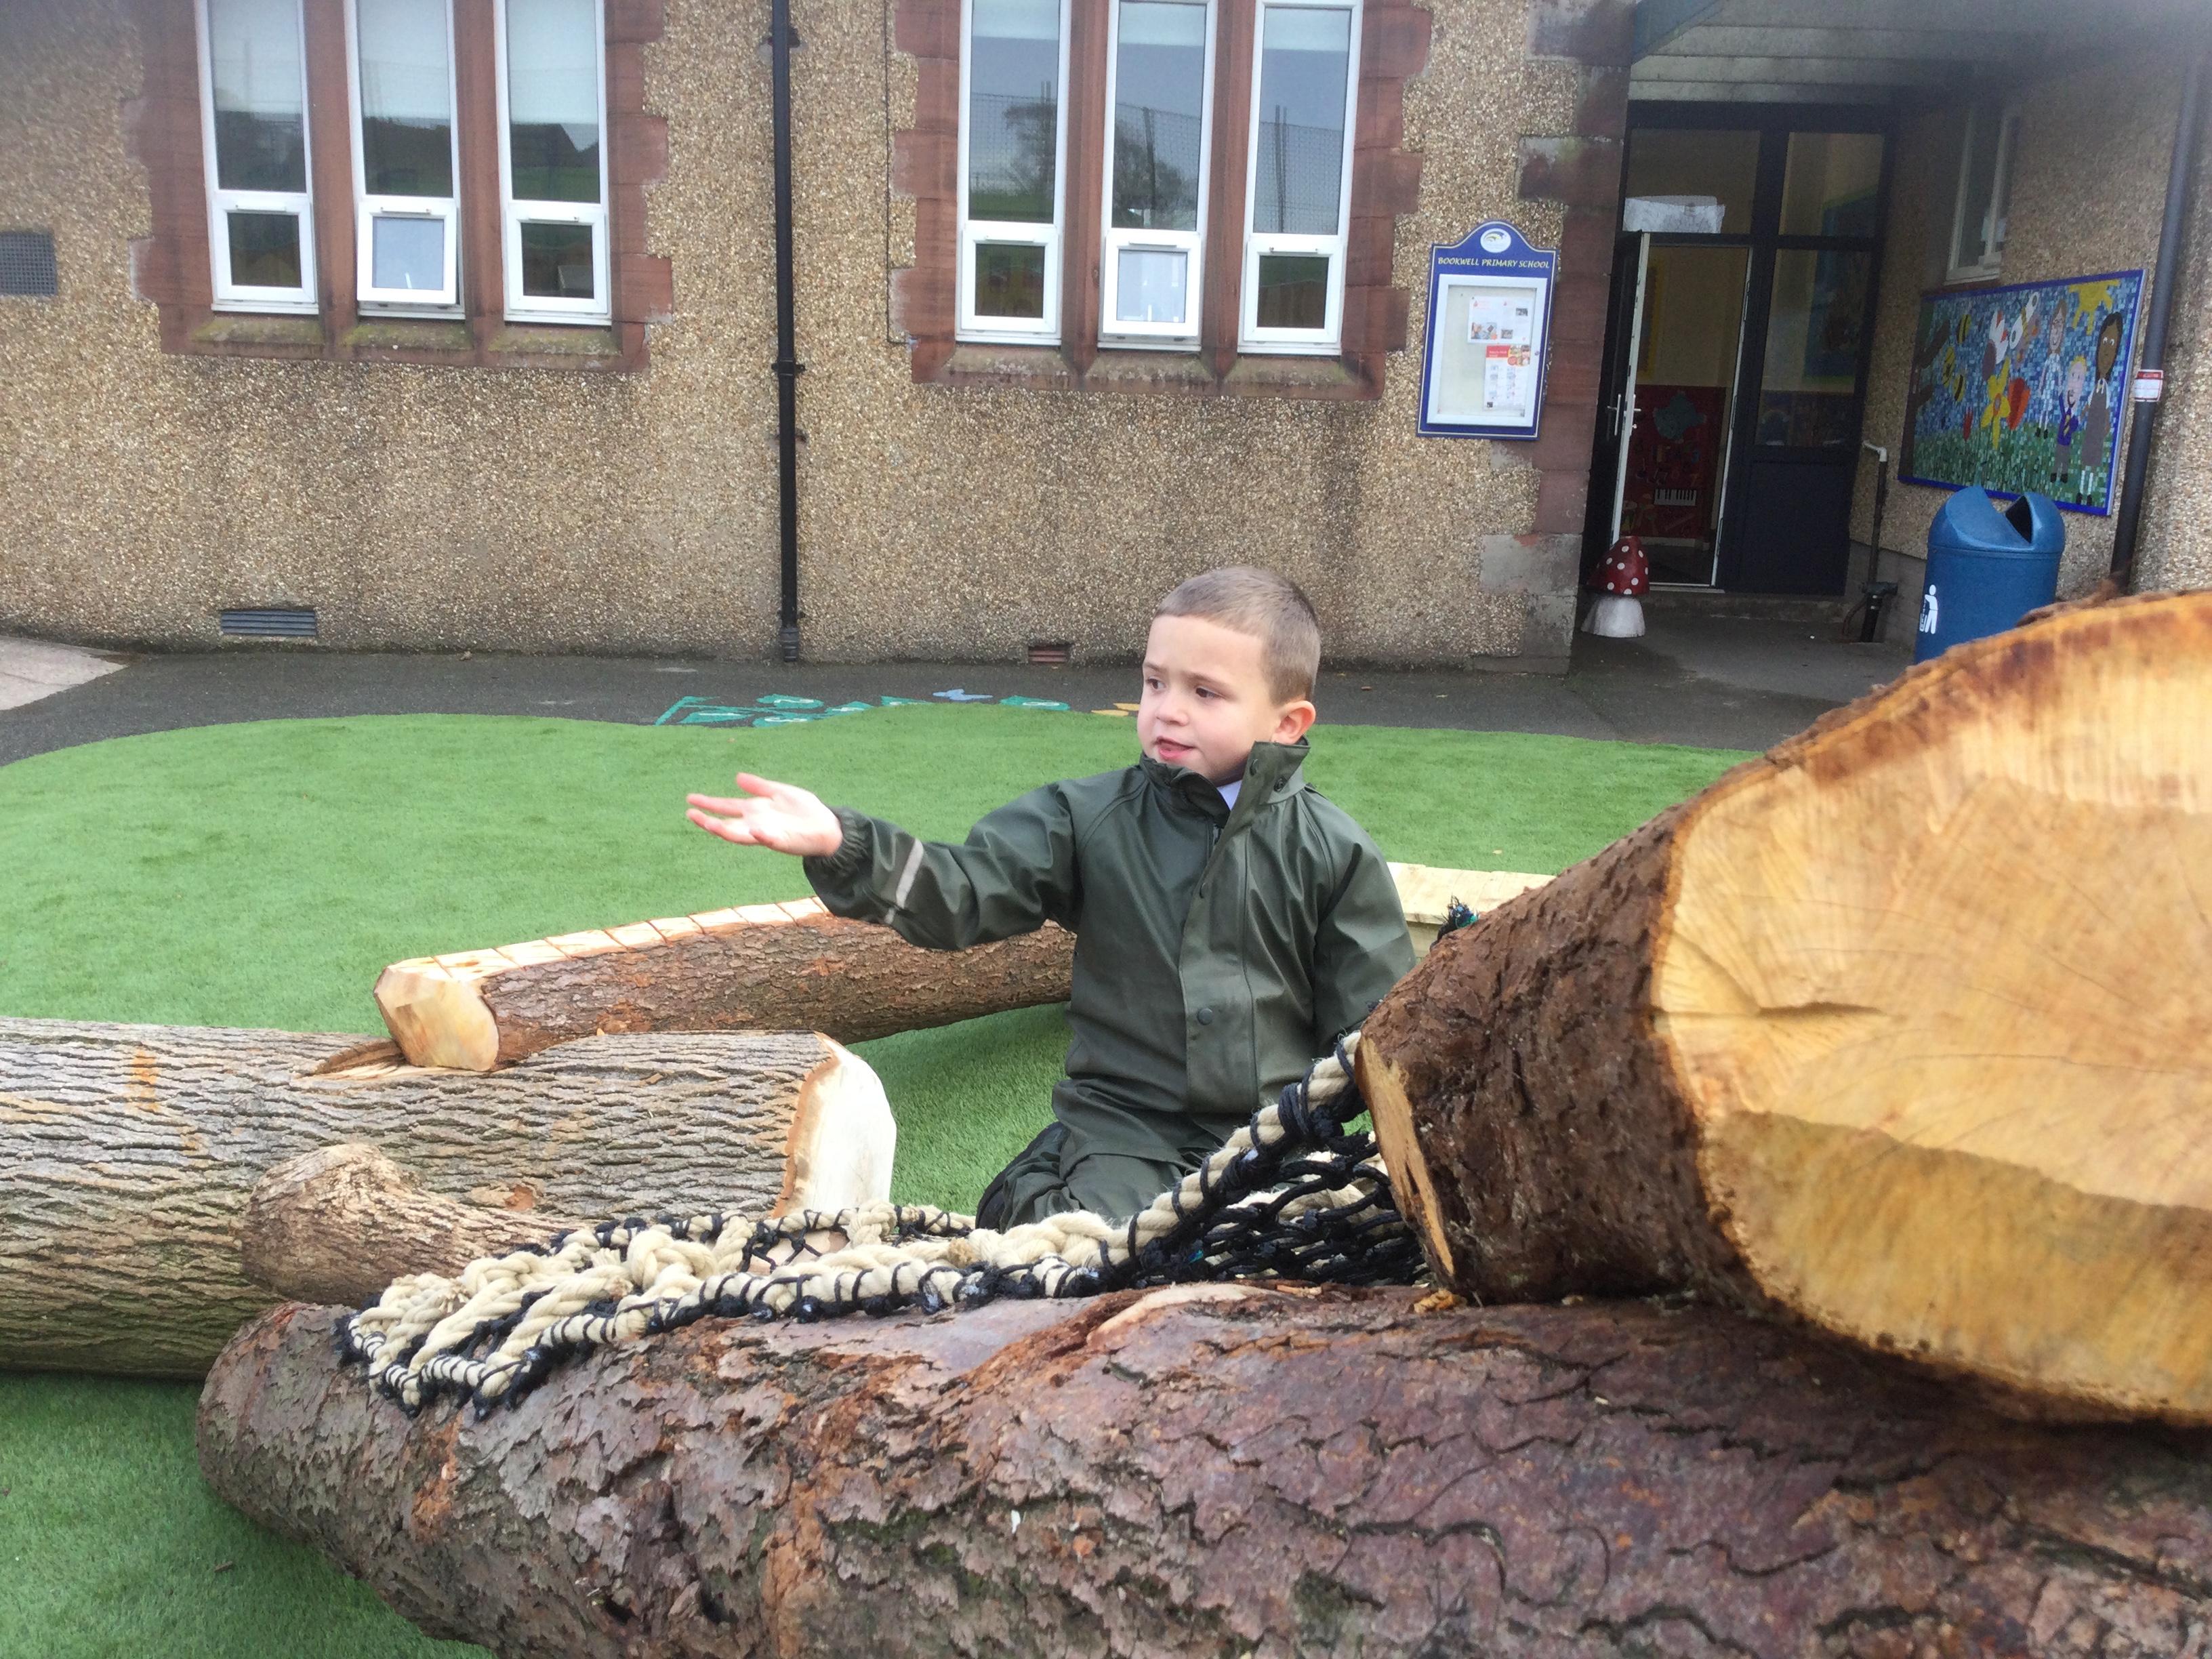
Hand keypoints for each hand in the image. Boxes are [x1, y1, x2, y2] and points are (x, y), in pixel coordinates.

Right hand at [686, 774, 843, 857]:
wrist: (828, 826)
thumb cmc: (805, 811)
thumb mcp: (780, 792)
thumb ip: (760, 787)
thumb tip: (737, 777)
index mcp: (755, 810)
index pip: (727, 807)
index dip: (709, 803)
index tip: (691, 799)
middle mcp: (757, 823)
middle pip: (727, 824)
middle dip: (709, 820)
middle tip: (691, 814)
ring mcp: (768, 834)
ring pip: (741, 836)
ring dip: (726, 830)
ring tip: (711, 824)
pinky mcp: (784, 841)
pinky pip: (771, 840)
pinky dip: (763, 836)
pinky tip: (755, 830)